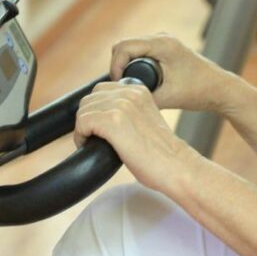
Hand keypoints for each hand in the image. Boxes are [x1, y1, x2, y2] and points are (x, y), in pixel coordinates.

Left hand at [74, 81, 200, 194]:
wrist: (175, 166)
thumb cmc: (161, 152)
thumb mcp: (145, 119)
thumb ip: (128, 111)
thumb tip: (102, 117)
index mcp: (138, 90)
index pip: (101, 90)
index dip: (96, 110)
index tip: (100, 128)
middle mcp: (129, 93)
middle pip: (89, 99)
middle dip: (88, 118)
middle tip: (95, 137)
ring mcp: (121, 105)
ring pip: (83, 110)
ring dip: (83, 128)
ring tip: (94, 143)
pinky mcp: (113, 121)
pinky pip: (82, 122)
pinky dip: (81, 137)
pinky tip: (91, 147)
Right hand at [110, 34, 237, 113]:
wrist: (220, 89)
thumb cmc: (199, 92)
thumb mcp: (167, 98)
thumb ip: (142, 97)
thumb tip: (120, 100)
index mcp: (163, 44)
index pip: (123, 47)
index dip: (115, 66)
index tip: (117, 85)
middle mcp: (162, 38)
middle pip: (124, 45)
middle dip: (119, 65)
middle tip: (122, 87)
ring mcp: (165, 41)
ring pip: (132, 47)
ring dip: (126, 64)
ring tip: (129, 85)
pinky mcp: (166, 48)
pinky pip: (141, 51)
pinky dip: (135, 63)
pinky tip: (139, 79)